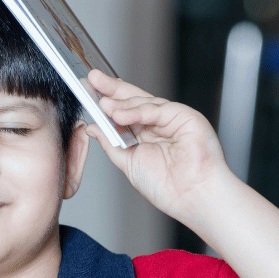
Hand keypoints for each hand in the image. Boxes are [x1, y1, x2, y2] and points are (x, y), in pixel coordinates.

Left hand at [85, 69, 234, 222]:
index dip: (106, 100)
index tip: (87, 91)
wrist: (192, 197)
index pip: (123, 111)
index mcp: (145, 134)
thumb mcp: (128, 162)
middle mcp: (158, 124)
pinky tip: (120, 115)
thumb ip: (111, 143)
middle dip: (111, 89)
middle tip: (91, 80)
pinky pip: (156, 109)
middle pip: (132, 100)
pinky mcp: (184, 116)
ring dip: (120, 103)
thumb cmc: (167, 187)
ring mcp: (172, 118)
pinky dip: (137, 111)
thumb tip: (93, 128)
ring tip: (103, 105)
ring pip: (142, 102)